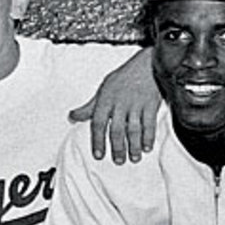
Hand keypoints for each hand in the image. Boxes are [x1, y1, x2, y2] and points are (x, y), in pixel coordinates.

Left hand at [69, 46, 159, 163]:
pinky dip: (148, 137)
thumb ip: (90, 106)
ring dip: (133, 146)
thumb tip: (73, 116)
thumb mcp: (104, 88)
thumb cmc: (125, 76)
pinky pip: (149, 123)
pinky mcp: (151, 104)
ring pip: (133, 129)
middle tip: (118, 161)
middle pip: (117, 130)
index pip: (98, 123)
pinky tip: (146, 147)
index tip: (98, 154)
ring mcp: (136, 104)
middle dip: (117, 148)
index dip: (97, 140)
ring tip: (133, 158)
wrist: (149, 63)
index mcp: (106, 99)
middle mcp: (120, 103)